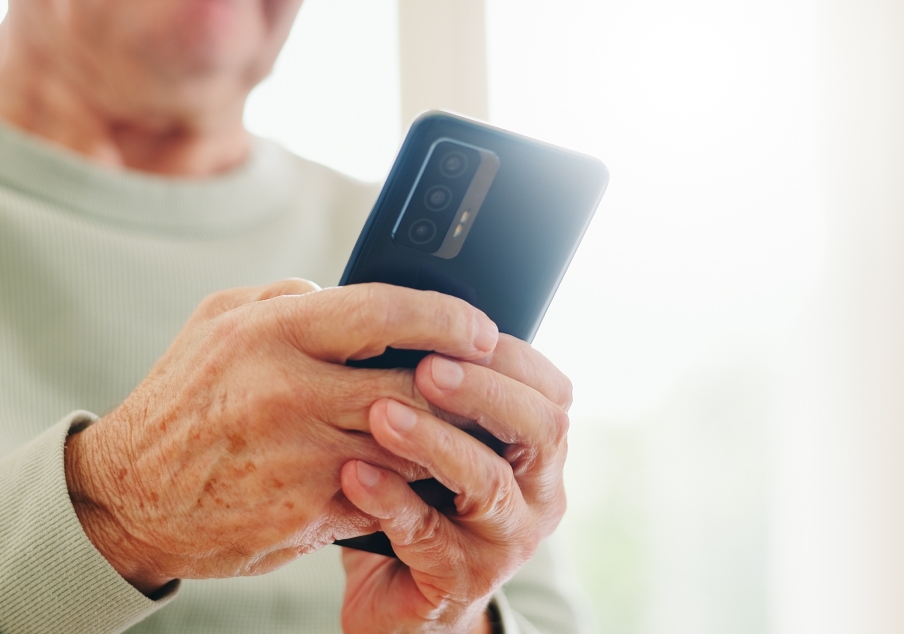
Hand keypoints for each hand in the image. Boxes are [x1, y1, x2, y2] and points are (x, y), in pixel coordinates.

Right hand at [64, 280, 499, 593]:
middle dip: (464, 386)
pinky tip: (423, 475)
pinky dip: (409, 484)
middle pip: (413, 384)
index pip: (384, 312)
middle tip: (495, 384)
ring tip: (471, 430)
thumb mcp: (218, 323)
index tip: (481, 327)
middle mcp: (288, 392)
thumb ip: (288, 297)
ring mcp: (301, 458)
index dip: (446, 317)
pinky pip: (384, 493)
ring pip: (410, 444)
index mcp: (268, 333)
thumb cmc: (183, 401)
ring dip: (447, 439)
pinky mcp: (308, 512)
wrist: (128, 498)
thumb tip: (353, 292)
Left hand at [338, 336, 571, 632]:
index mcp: (538, 448)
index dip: (508, 355)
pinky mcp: (463, 580)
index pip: (549, 389)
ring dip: (435, 442)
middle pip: (540, 430)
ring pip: (487, 484)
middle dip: (484, 393)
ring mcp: (507, 541)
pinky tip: (355, 473)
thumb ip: (438, 389)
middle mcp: (538, 492)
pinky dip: (392, 499)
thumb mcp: (438, 437)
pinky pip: (429, 537)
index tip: (455, 326)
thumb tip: (403, 309)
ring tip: (381, 414)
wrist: (398, 593)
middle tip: (428, 368)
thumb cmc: (418, 496)